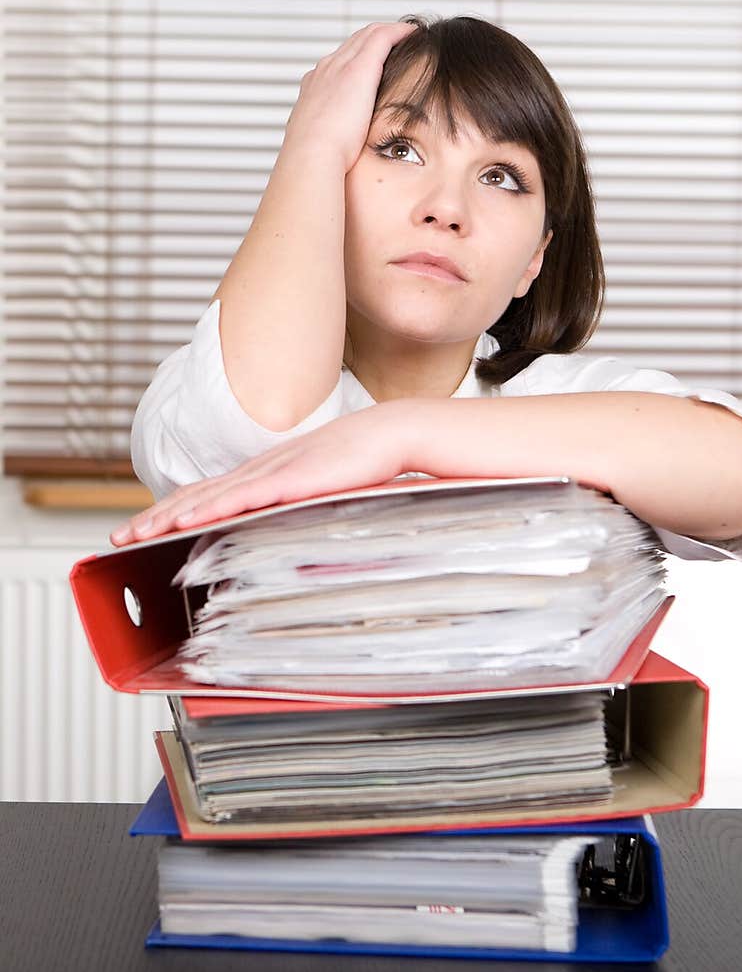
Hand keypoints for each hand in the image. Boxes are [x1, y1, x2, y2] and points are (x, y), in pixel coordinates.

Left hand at [109, 402, 412, 545]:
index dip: (171, 512)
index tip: (142, 529)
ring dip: (168, 517)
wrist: (391, 434)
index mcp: (265, 474)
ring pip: (209, 498)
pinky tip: (185, 522)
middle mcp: (259, 470)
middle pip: (195, 496)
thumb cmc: (363, 463)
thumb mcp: (318, 490)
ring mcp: (272, 472)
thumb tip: (276, 533)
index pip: (207, 495)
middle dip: (153, 517)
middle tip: (120, 537)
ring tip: (137, 533)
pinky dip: (210, 510)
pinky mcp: (290, 479)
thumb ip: (294, 507)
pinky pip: (242, 497)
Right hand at [284, 20, 418, 172]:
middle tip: (394, 41)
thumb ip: (329, 143)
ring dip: (387, 32)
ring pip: (367, 36)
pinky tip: (413, 33)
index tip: (371, 66)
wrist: (311, 154)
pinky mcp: (361, 66)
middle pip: (351, 45)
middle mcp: (325, 71)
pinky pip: (383, 37)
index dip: (355, 61)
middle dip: (372, 41)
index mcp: (314, 90)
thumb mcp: (320, 147)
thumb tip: (337, 159)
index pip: (336, 66)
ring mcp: (341, 65)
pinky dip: (399, 32)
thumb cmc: (317, 159)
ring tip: (407, 34)